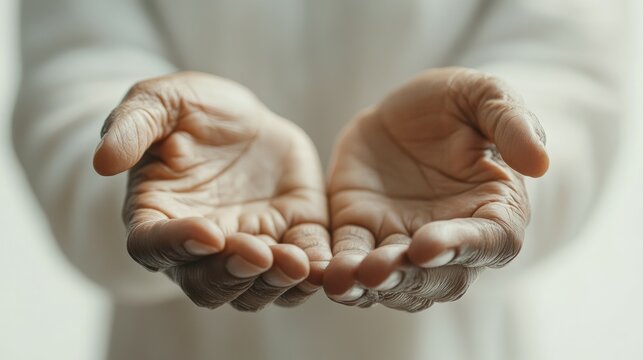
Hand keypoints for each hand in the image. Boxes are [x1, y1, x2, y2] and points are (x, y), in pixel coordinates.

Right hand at [93, 72, 329, 310]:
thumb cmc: (192, 111)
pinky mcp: (290, 238)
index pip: (154, 246)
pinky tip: (325, 266)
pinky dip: (313, 274)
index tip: (206, 232)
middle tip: (256, 252)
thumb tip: (102, 161)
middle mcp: (201, 247)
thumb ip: (131, 126)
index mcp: (158, 217)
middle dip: (232, 274)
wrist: (245, 118)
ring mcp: (249, 248)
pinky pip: (302, 270)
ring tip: (296, 264)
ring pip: (255, 290)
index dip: (177, 245)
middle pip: (207, 284)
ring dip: (274, 284)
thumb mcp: (159, 102)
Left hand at [323, 67, 548, 310]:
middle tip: (377, 270)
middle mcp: (450, 238)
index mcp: (493, 210)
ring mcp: (402, 241)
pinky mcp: (361, 232)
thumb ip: (511, 123)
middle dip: (405, 277)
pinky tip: (320, 273)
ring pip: (390, 279)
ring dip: (366, 285)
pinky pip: (349, 257)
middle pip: (435, 276)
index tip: (428, 243)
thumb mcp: (483, 95)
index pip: (489, 241)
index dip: (461, 246)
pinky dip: (336, 269)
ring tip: (342, 280)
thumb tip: (541, 163)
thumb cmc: (453, 104)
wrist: (402, 108)